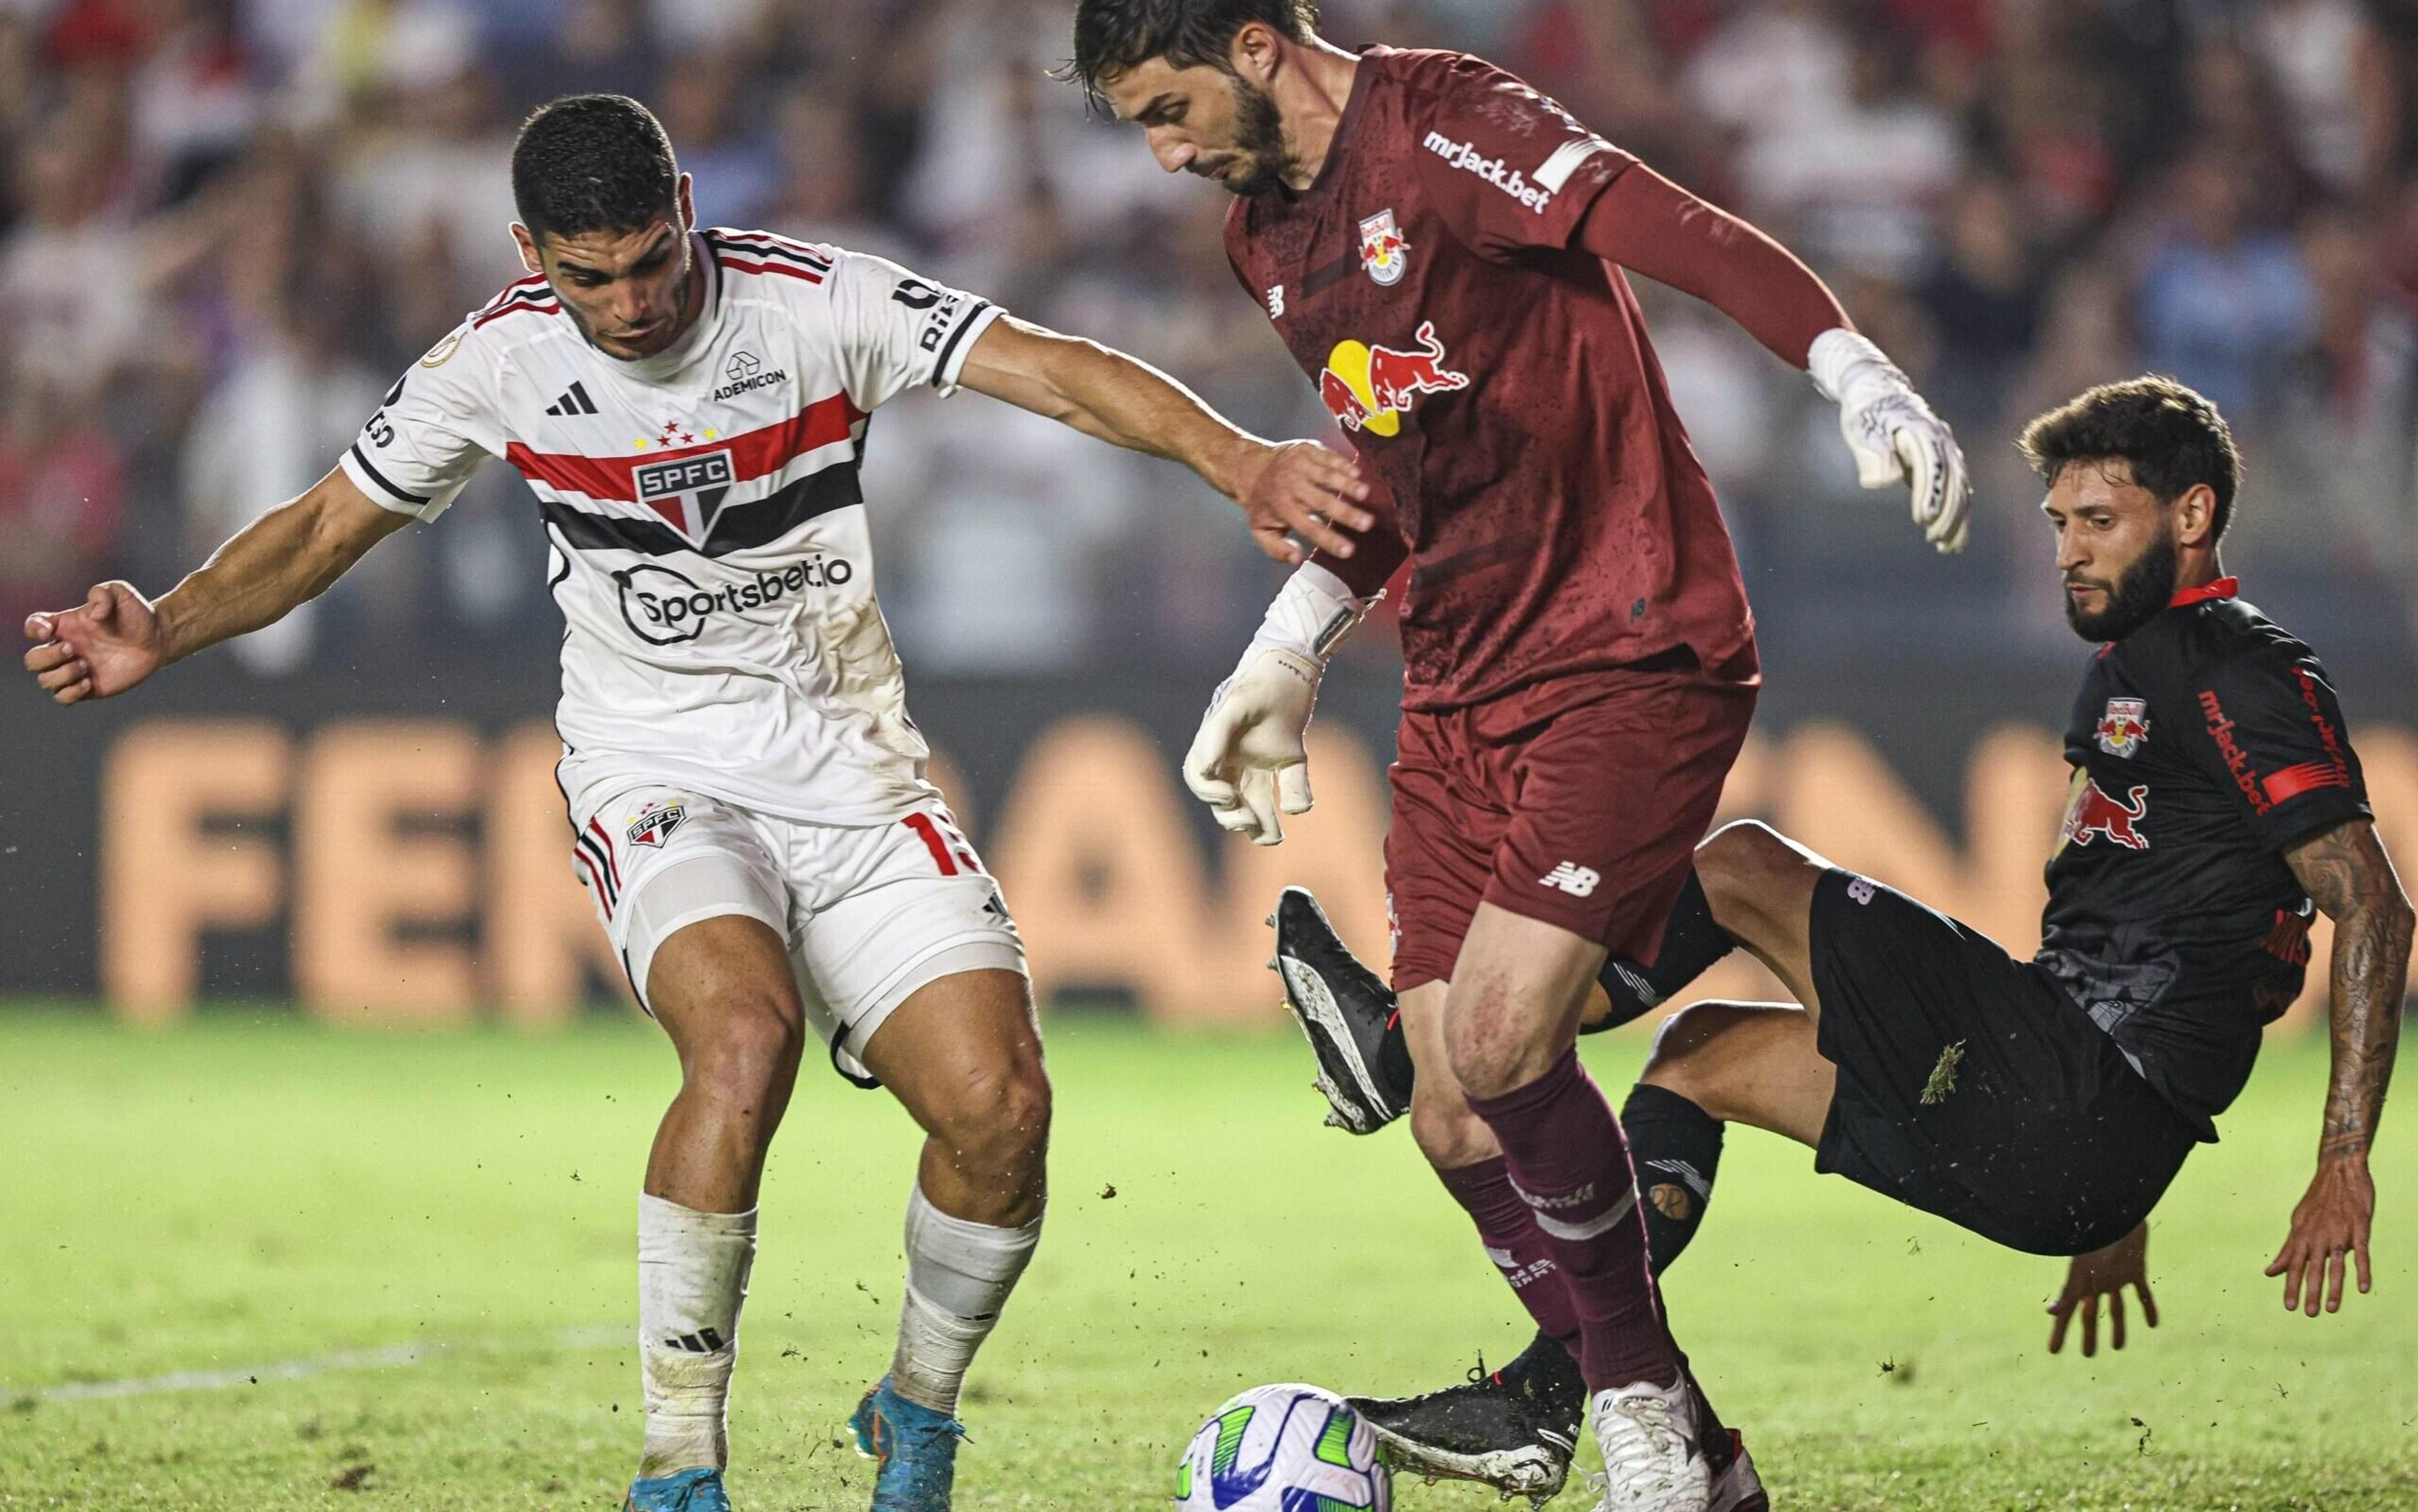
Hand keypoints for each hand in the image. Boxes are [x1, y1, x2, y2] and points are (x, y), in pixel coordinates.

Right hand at [21, 581, 166, 704]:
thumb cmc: (136, 615)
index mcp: (65, 626)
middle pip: (32, 660)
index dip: (33, 630)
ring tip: (87, 666)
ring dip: (61, 675)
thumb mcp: (121, 593)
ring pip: (45, 680)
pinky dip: (70, 693)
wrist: (158, 639)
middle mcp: (65, 649)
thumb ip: (102, 593)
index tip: (49, 631)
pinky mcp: (88, 688)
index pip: (33, 627)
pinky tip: (89, 682)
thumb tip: (93, 616)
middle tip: (73, 650)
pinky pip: (62, 698)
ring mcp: (75, 670)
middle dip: (47, 656)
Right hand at [1182, 647, 1319, 844]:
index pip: (1201, 777)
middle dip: (1232, 814)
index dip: (1209, 792)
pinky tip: (1294, 812)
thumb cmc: (1261, 679)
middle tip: (1248, 821)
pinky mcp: (1288, 755)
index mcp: (1215, 741)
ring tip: (1272, 837)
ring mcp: (1260, 757)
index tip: (1229, 796)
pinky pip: (1283, 787)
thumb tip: (1206, 768)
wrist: (1295, 660)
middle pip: (1224, 797)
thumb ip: (1217, 733)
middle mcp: (1234, 753)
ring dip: (1258, 821)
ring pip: (1252, 799)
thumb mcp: (1238, 703)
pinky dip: (1289, 803)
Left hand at [1227, 439, 1375, 564]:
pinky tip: (1358, 473)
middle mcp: (1291, 485)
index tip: (1349, 551)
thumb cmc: (1262, 503)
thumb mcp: (1261, 530)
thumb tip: (1299, 559)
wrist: (1251, 466)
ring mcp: (1299, 465)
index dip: (1329, 539)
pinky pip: (1328, 456)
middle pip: (1322, 501)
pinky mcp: (1307, 449)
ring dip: (1347, 485)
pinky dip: (1343, 464)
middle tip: (1367, 524)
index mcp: (1282, 508)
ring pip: (1327, 476)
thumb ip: (1277, 549)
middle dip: (1345, 513)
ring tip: (1366, 495)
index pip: (1309, 527)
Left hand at [1833, 374, 1970, 553]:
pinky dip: (1957, 513)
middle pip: (1953, 480)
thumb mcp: (1862, 429)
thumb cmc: (1866, 412)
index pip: (1931, 467)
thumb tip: (1883, 482)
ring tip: (1947, 547)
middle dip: (1948, 513)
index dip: (1930, 494)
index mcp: (1922, 432)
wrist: (1876, 389)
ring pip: (1961, 488)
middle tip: (1935, 540)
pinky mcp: (1943, 461)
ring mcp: (1946, 450)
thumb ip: (1872, 455)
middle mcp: (1941, 441)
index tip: (1923, 520)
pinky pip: (1957, 489)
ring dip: (1957, 518)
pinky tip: (1950, 538)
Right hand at [2047, 1222, 2156, 1355]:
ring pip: (2116, 1308)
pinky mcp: (2135, 1269)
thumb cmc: (2096, 1236)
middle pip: (2091, 1315)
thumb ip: (2066, 1291)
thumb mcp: (2080, 1268)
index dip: (2059, 1333)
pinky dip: (2148, 1308)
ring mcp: (2115, 1276)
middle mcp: (2095, 1282)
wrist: (2120, 1210)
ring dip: (2117, 1327)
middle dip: (2089, 1335)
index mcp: (2080, 1282)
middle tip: (2088, 1354)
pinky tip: (2153, 1324)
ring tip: (2118, 1347)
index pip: (2066, 1313)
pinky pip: (2143, 1294)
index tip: (2052, 1352)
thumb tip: (2048, 1311)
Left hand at [2265, 1156, 2374, 1315]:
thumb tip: (2270, 1271)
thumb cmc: (2318, 1199)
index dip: (2291, 1285)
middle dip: (2310, 1292)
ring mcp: (2340, 1232)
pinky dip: (2363, 1270)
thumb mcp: (2298, 1222)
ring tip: (2332, 1308)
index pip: (2294, 1264)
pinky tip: (2364, 1288)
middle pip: (2313, 1268)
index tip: (2289, 1306)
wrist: (2339, 1171)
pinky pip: (2362, 1253)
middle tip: (2308, 1313)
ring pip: (2336, 1264)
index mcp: (2302, 1234)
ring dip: (2334, 1288)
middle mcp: (2318, 1235)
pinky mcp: (2360, 1228)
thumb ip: (2288, 1248)